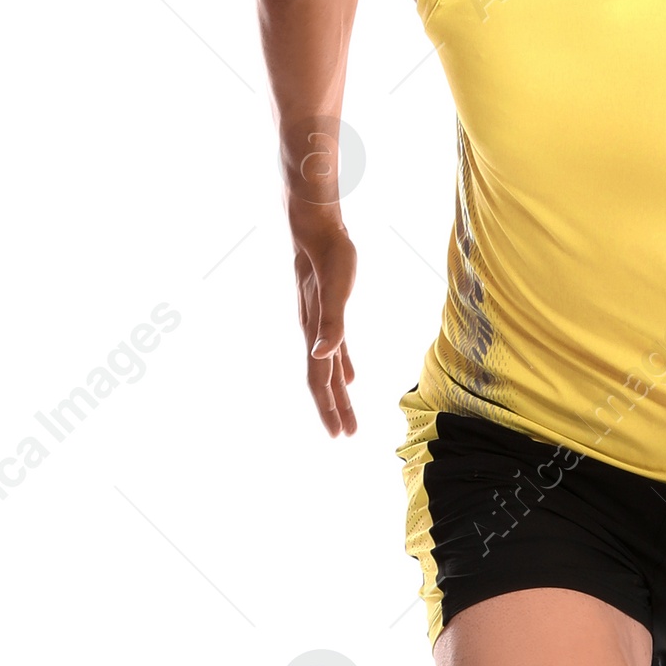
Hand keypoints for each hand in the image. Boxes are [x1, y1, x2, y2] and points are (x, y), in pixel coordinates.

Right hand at [291, 214, 357, 434]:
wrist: (316, 230)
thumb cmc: (329, 256)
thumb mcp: (336, 290)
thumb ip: (331, 325)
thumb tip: (322, 357)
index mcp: (315, 334)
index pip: (320, 381)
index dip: (329, 408)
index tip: (340, 434)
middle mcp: (314, 335)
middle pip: (323, 382)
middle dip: (334, 410)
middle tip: (346, 435)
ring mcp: (320, 326)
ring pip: (329, 369)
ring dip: (339, 394)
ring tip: (347, 415)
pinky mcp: (329, 314)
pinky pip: (336, 350)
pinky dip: (343, 367)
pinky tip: (351, 378)